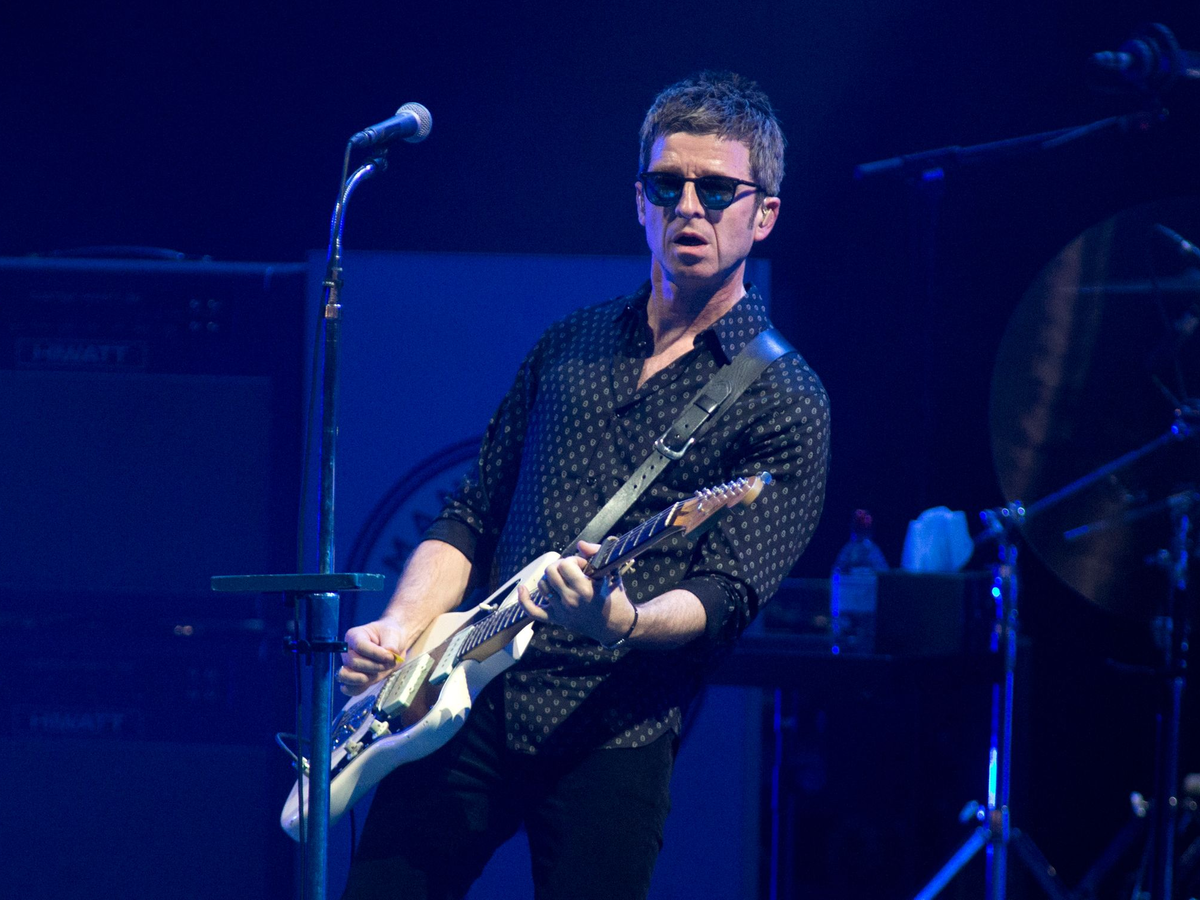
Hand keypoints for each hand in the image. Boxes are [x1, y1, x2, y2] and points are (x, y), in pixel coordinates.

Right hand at [337, 616, 408, 695]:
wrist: (394, 644)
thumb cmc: (390, 635)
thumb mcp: (393, 634)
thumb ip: (390, 644)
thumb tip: (390, 652)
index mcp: (354, 636)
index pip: (359, 646)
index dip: (375, 653)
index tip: (390, 656)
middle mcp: (348, 651)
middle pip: (355, 663)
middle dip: (375, 666)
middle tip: (389, 663)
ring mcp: (349, 666)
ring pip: (347, 676)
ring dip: (366, 678)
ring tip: (379, 673)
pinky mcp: (355, 678)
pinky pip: (349, 688)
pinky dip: (357, 688)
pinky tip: (367, 684)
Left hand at [517, 541, 636, 645]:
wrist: (614, 624)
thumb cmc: (614, 596)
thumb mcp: (611, 572)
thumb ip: (596, 553)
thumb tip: (580, 544)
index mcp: (585, 589)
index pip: (566, 565)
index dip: (574, 560)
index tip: (584, 565)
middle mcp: (571, 601)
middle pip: (550, 572)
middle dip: (560, 565)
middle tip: (571, 570)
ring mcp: (561, 611)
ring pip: (543, 585)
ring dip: (550, 578)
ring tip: (563, 579)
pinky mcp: (556, 619)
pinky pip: (533, 611)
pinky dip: (524, 600)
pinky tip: (522, 588)